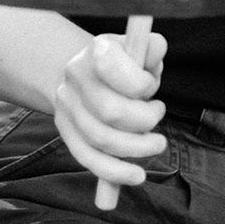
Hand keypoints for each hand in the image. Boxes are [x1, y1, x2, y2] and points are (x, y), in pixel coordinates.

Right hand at [51, 31, 167, 185]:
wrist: (89, 73)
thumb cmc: (126, 65)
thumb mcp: (142, 50)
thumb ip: (152, 48)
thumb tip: (157, 48)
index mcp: (96, 50)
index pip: (111, 67)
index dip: (139, 83)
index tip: (151, 87)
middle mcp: (75, 76)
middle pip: (109, 110)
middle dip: (143, 121)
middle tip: (158, 115)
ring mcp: (67, 105)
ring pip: (100, 139)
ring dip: (136, 148)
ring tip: (155, 143)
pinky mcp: (66, 131)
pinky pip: (88, 158)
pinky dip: (114, 172)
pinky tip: (136, 175)